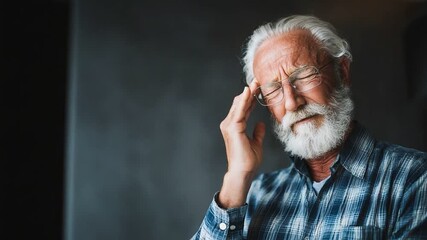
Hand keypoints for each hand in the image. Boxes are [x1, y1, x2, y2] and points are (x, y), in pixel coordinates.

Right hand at [218, 83, 265, 207]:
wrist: (243, 171)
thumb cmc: (248, 160)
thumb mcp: (256, 143)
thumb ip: (257, 133)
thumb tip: (261, 124)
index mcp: (235, 127)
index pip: (244, 108)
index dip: (251, 98)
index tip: (258, 87)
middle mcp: (229, 124)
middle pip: (240, 104)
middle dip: (249, 92)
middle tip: (258, 79)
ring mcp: (229, 125)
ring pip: (240, 105)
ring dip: (248, 93)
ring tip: (256, 82)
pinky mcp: (233, 128)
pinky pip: (240, 111)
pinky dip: (244, 100)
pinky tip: (249, 91)